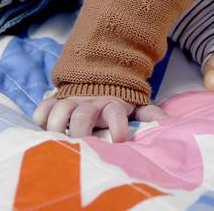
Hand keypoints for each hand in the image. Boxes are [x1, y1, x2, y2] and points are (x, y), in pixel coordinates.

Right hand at [33, 95, 166, 142]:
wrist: (99, 69)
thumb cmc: (118, 96)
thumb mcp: (137, 102)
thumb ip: (151, 114)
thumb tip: (172, 126)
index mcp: (114, 104)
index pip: (116, 114)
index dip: (118, 126)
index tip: (119, 139)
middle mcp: (92, 101)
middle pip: (83, 115)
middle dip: (80, 130)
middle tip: (79, 144)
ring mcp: (73, 99)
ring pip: (61, 109)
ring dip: (57, 124)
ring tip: (56, 138)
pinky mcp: (57, 98)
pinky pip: (45, 105)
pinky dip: (41, 115)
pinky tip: (42, 125)